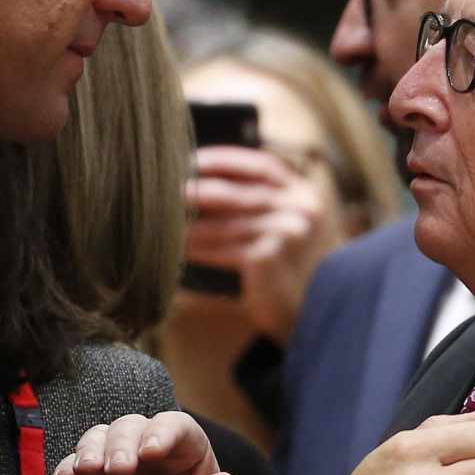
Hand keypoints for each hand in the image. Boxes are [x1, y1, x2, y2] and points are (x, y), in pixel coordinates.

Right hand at [52, 411, 236, 474]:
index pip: (172, 425)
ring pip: (97, 439)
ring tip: (90, 471)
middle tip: (120, 471)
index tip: (152, 453)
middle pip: (129, 427)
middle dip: (121, 445)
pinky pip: (70, 468)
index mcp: (182, 447)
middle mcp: (145, 445)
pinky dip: (66, 471)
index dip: (162, 433)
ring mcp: (112, 462)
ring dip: (90, 451)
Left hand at [184, 145, 346, 343]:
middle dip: (199, 191)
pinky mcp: (270, 257)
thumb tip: (203, 182)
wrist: (309, 314)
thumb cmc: (289, 268)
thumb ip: (260, 202)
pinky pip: (224, 248)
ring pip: (226, 223)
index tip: (193, 161)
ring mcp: (288, 232)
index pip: (263, 165)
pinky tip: (181, 249)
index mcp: (306, 194)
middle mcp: (303, 209)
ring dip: (192, 224)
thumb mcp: (286, 225)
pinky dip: (200, 249)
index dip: (226, 160)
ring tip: (166, 222)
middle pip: (239, 193)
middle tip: (168, 191)